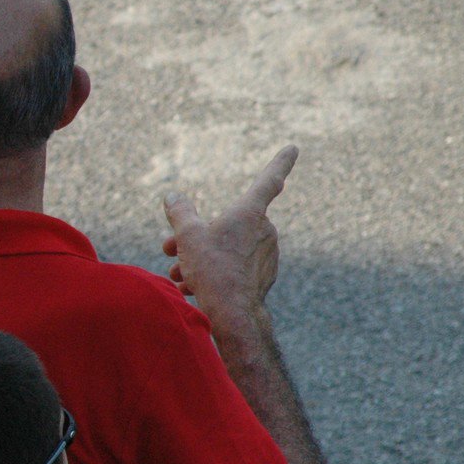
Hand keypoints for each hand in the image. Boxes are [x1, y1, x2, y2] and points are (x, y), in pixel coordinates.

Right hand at [161, 146, 297, 323]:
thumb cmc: (212, 269)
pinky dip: (214, 272)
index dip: (280, 162)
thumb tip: (173, 197)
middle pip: (227, 223)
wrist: (233, 315)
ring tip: (178, 274)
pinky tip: (192, 286)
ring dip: (200, 256)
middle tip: (170, 248)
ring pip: (227, 246)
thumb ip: (180, 213)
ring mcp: (267, 255)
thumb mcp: (187, 236)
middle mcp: (264, 230)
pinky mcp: (263, 277)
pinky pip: (235, 266)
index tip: (293, 148)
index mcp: (250, 213)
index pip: (269, 180)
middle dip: (198, 234)